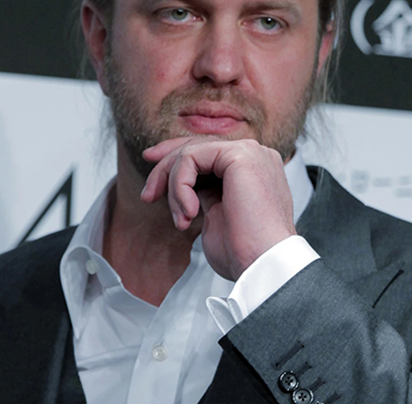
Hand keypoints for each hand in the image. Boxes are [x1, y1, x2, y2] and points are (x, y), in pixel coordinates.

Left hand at [141, 137, 295, 280]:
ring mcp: (250, 152)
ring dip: (174, 187)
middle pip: (197, 147)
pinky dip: (180, 185)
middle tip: (149, 196)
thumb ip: (206, 193)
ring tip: (180, 219)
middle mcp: (255, 155)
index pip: (208, 153)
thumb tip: (188, 185)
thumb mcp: (218, 215)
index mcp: (253, 169)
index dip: (176, 161)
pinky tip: (188, 212)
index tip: (154, 181)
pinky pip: (191, 157)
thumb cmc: (244, 251)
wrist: (262, 265)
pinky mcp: (241, 154)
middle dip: (166, 169)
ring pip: (190, 152)